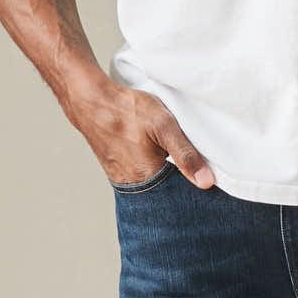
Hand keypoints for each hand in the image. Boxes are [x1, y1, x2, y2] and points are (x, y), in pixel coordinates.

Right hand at [78, 82, 214, 187]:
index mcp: (147, 178)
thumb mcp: (164, 126)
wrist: (91, 101)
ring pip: (152, 186)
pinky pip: (140, 178)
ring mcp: (122, 179)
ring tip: (172, 162)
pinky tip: (156, 159)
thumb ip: (185, 154)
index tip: (206, 181)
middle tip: (192, 170)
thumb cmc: (126, 110)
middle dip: (179, 185)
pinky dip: (151, 172)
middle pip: (165, 194)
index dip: (192, 188)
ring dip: (165, 179)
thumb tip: (206, 182)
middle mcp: (133, 185)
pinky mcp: (116, 171)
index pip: (179, 196)